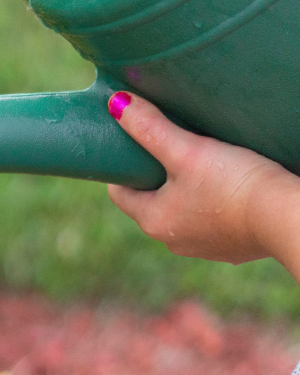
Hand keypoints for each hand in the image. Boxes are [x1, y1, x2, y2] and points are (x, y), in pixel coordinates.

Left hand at [106, 91, 299, 278]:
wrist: (287, 217)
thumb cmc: (234, 183)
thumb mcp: (188, 150)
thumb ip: (151, 128)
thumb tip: (116, 102)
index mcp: (153, 221)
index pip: (121, 193)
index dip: (124, 168)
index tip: (134, 147)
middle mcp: (172, 241)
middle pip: (151, 202)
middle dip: (155, 177)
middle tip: (168, 148)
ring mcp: (202, 247)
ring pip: (182, 212)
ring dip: (185, 191)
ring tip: (199, 165)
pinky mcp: (231, 247)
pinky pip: (212, 222)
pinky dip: (212, 204)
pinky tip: (227, 187)